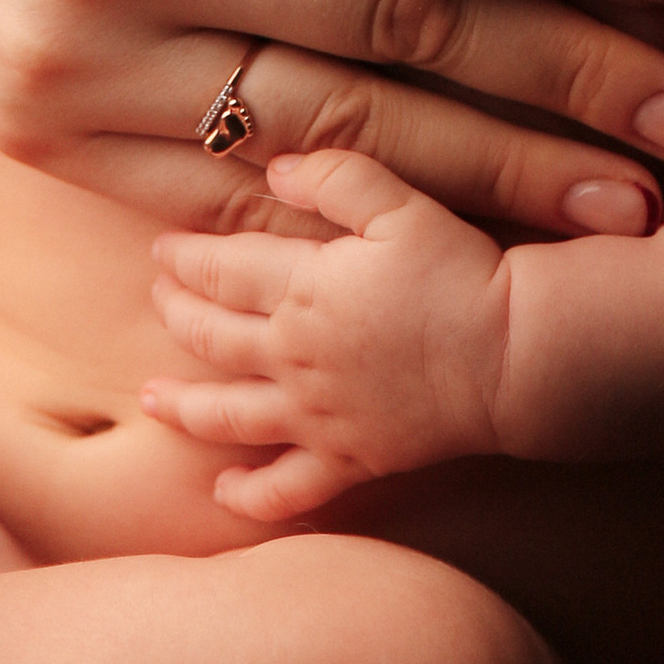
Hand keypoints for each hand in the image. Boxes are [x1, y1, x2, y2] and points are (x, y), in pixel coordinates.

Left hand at [142, 151, 509, 516]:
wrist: (513, 354)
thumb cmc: (460, 272)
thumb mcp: (400, 203)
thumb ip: (336, 177)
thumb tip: (275, 167)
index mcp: (302, 290)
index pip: (221, 271)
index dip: (185, 259)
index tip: (163, 251)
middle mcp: (294, 357)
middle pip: (213, 337)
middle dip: (176, 314)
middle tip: (156, 299)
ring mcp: (317, 416)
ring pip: (227, 415)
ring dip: (183, 406)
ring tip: (149, 399)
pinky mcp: (349, 461)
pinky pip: (286, 490)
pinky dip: (249, 495)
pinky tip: (223, 491)